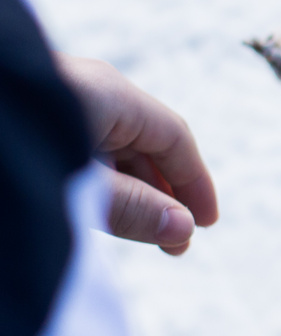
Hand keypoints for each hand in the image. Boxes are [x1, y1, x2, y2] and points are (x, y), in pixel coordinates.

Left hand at [54, 55, 219, 255]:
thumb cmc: (11, 150)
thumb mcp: (80, 186)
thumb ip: (132, 209)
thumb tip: (184, 229)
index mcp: (110, 95)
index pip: (174, 138)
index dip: (196, 183)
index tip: (206, 223)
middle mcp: (90, 91)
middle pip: (144, 145)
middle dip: (163, 196)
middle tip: (175, 245)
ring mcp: (60, 102)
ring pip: (111, 150)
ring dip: (131, 192)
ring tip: (141, 235)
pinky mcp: (37, 117)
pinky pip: (82, 148)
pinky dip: (100, 180)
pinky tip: (100, 209)